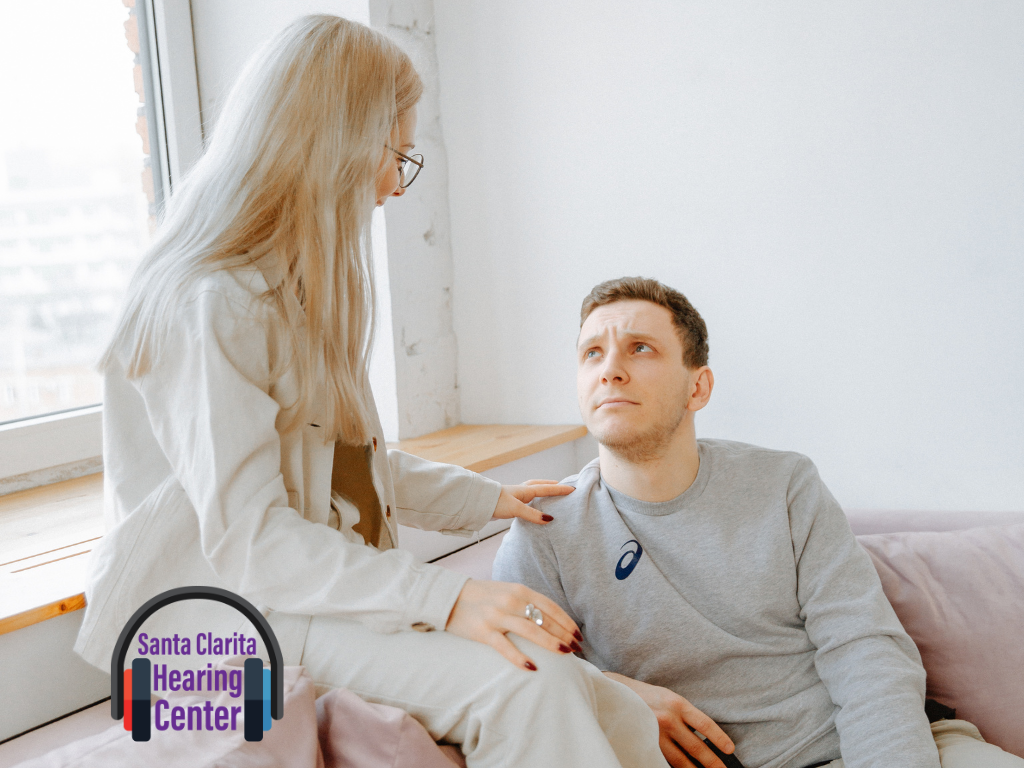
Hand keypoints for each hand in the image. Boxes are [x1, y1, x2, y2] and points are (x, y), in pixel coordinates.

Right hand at [445, 579, 583, 670]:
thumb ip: (527, 602)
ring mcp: (497, 617)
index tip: (578, 635)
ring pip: (531, 631)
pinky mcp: (483, 632)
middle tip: (577, 648)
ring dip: (551, 643)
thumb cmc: (483, 596)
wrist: (449, 597)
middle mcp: (510, 601)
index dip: (567, 621)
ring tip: (565, 653)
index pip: (550, 607)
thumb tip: (551, 619)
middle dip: (564, 634)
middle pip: (545, 619)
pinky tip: (533, 667)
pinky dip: (520, 658)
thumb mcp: (508, 591)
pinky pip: (505, 647)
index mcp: (519, 590)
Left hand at [492, 479, 573, 523]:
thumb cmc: (497, 503)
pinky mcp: (513, 501)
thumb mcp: (516, 509)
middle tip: (564, 487)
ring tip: (552, 493)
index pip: (548, 488)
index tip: (573, 489)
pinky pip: (530, 497)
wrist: (479, 502)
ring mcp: (518, 495)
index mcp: (527, 490)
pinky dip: (537, 498)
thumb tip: (550, 519)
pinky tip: (535, 504)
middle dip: (554, 486)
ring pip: (536, 490)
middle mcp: (524, 490)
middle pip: (543, 485)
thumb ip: (532, 515)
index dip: (561, 489)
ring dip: (545, 490)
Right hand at [603, 672, 735, 767]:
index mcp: (677, 703)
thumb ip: (684, 715)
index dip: (719, 738)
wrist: (614, 693)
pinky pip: (664, 760)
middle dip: (712, 761)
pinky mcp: (645, 743)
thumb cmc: (645, 695)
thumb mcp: (668, 698)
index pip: (705, 724)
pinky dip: (675, 767)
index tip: (730, 750)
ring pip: (680, 759)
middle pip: (696, 747)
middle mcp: (668, 719)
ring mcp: (655, 733)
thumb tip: (703, 737)